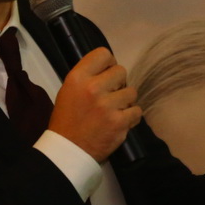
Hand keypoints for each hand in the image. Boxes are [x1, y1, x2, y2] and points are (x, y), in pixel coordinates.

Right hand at [48, 47, 141, 162]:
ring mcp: (108, 106)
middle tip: (110, 95)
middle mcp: (93, 88)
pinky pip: (137, 111)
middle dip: (118, 83)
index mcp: (78, 78)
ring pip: (132, 92)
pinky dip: (131, 117)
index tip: (106, 74)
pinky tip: (120, 121)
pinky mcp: (120, 122)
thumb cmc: (67, 119)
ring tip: (114, 111)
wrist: (69, 150)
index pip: (103, 54)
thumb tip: (108, 69)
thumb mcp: (68, 91)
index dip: (108, 63)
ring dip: (125, 101)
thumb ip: (87, 77)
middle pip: (121, 71)